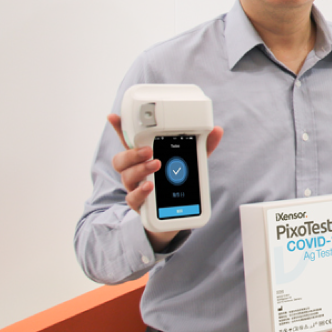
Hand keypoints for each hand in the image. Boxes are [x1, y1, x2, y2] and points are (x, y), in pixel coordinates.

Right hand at [106, 114, 223, 248]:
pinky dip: (141, 192)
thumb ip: (202, 147)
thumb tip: (217, 130)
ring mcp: (135, 188)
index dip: (119, 129)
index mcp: (145, 158)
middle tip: (148, 150)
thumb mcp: (192, 163)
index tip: (114, 116)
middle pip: (121, 160)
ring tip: (155, 165)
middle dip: (132, 153)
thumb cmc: (178, 183)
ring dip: (139, 170)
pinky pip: (133, 199)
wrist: (175, 215)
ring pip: (126, 177)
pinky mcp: (139, 205)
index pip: (129, 141)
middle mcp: (135, 172)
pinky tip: (150, 187)